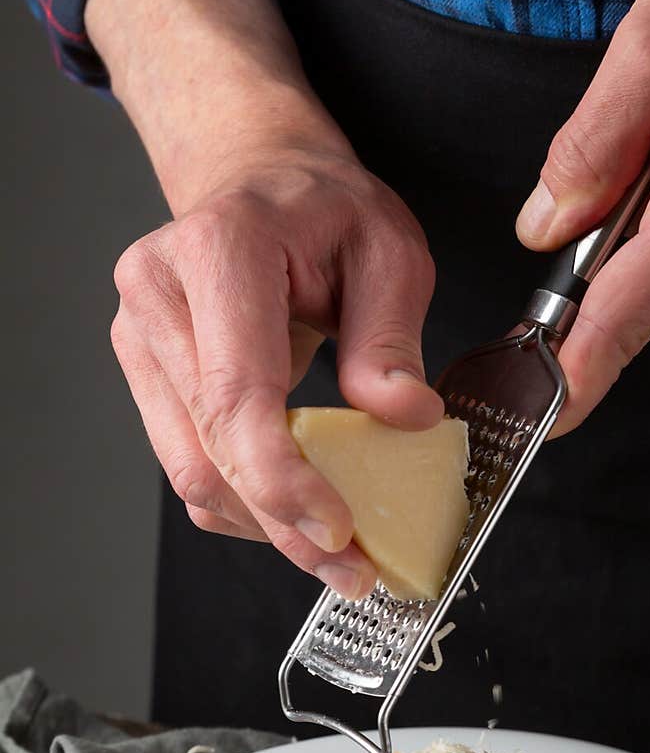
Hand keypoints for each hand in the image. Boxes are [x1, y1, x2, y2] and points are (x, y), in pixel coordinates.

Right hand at [110, 150, 441, 599]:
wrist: (259, 182)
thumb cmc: (324, 211)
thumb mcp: (389, 249)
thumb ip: (392, 336)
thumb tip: (405, 417)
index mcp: (220, 251)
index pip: (237, 394)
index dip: (282, 478)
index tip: (339, 531)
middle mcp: (159, 295)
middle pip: (210, 450)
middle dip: (286, 524)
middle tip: (354, 569)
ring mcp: (141, 340)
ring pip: (193, 472)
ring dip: (266, 527)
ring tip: (337, 554)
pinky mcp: (147, 377)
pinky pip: (192, 466)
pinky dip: (247, 504)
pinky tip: (300, 513)